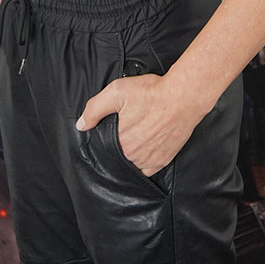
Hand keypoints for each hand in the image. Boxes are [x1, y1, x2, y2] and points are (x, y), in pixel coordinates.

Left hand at [76, 74, 203, 176]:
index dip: (103, 140)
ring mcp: (149, 161)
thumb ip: (95, 109)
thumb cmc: (151, 93)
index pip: (103, 148)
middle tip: (123, 133)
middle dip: (117, 148)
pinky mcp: (163, 161)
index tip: (107, 132)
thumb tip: (81, 125)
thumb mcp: (117, 92)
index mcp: (120, 142)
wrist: (183, 97)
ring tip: (132, 143)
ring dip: (129, 157)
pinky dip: (142, 165)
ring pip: (131, 165)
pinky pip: (146, 171)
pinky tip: (141, 154)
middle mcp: (133, 156)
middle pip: (118, 157)